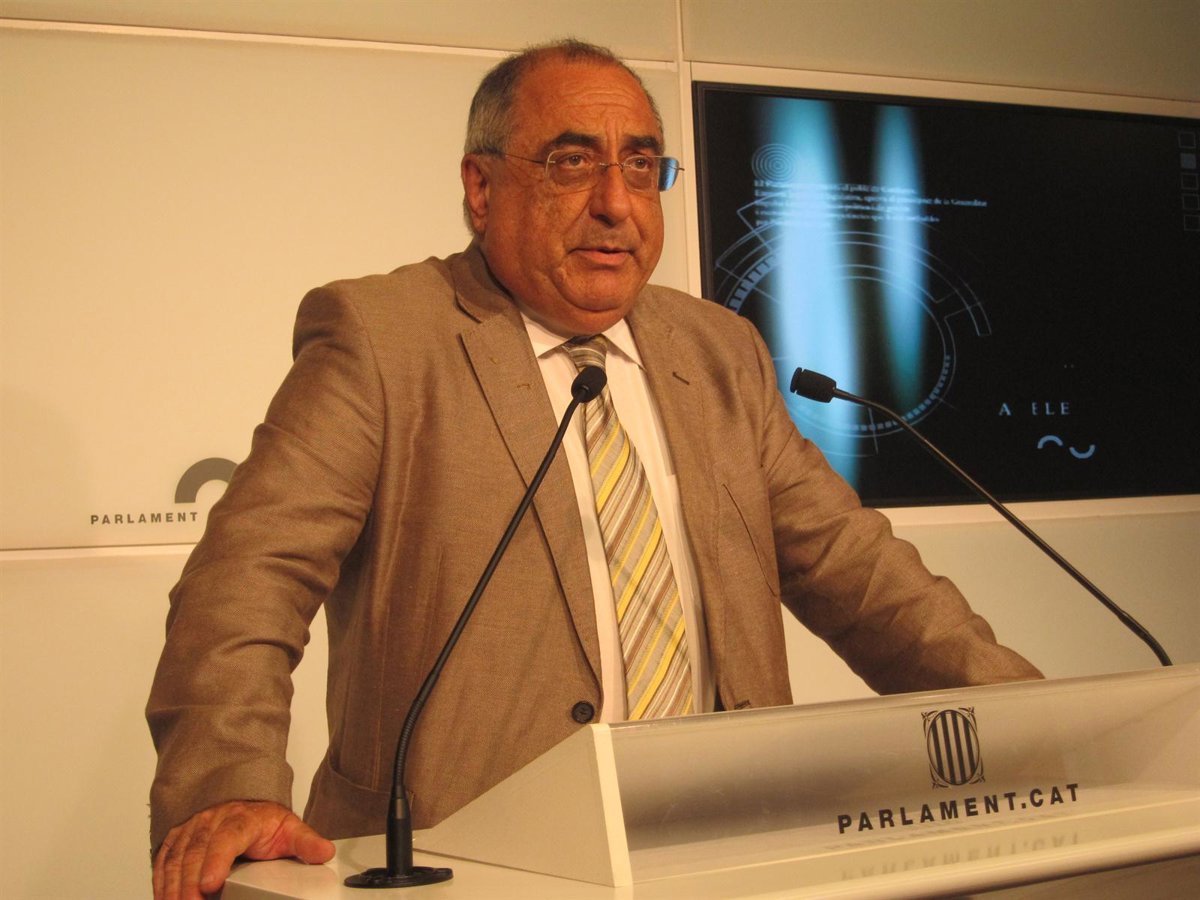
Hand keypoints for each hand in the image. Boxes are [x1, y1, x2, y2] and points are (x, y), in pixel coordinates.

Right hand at [152, 799, 335, 899]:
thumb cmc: (263, 821)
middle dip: (189, 885)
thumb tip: (324, 852)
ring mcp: (192, 829)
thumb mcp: (289, 828)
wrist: (244, 804)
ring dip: (172, 887)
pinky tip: (164, 898)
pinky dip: (160, 881)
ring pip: (176, 858)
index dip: (216, 861)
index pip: (226, 839)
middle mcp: (212, 821)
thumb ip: (306, 842)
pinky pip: (163, 860)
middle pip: (195, 853)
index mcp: (241, 819)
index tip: (210, 885)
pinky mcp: (177, 839)